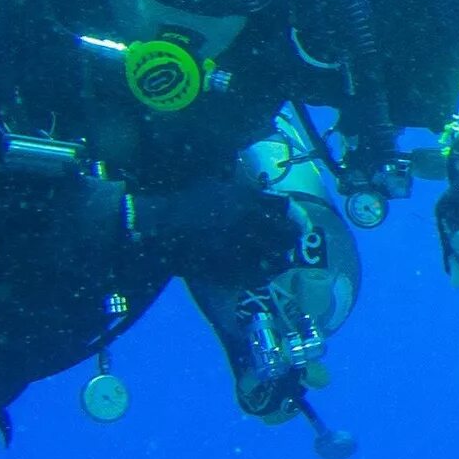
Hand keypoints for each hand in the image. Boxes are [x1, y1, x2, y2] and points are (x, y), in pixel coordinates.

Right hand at [136, 179, 306, 283]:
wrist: (160, 227)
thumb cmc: (185, 202)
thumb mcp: (213, 184)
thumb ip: (237, 187)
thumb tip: (254, 190)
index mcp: (247, 199)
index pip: (283, 207)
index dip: (294, 217)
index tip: (298, 223)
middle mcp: (249, 222)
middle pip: (286, 233)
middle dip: (291, 238)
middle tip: (291, 243)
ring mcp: (241, 246)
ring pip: (276, 256)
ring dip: (280, 258)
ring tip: (281, 261)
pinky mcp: (230, 266)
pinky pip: (256, 274)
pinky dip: (262, 274)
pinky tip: (262, 274)